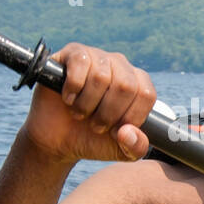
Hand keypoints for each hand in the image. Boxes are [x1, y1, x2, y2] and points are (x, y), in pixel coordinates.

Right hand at [19, 43, 154, 164]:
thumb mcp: (120, 150)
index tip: (115, 131)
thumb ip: (137, 147)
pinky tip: (68, 98)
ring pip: (100, 77)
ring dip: (86, 104)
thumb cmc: (92, 138)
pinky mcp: (72, 53)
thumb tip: (128, 132)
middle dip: (108, 113)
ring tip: (80, 113)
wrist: (56, 138)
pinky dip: (72, 88)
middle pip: (125, 85)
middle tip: (95, 125)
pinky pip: (80, 64)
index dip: (131, 117)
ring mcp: (96, 56)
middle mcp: (119, 65)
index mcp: (137, 83)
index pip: (146, 94)